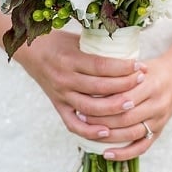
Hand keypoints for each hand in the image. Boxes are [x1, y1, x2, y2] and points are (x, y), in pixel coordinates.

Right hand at [13, 29, 146, 141]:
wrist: (29, 51)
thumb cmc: (57, 42)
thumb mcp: (77, 39)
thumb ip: (99, 48)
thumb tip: (130, 50)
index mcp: (70, 59)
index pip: (101, 66)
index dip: (123, 67)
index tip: (140, 66)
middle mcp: (64, 79)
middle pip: (99, 88)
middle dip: (124, 86)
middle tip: (142, 81)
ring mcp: (61, 95)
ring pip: (90, 108)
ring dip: (113, 109)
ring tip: (132, 103)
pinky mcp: (58, 106)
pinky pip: (74, 124)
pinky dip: (90, 131)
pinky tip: (107, 132)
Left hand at [79, 54, 171, 160]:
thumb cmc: (150, 69)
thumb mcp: (136, 66)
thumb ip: (118, 75)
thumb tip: (88, 85)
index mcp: (150, 85)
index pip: (123, 98)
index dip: (102, 104)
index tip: (83, 104)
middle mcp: (157, 104)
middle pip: (125, 118)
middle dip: (101, 120)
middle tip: (82, 119)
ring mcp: (159, 119)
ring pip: (131, 134)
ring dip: (109, 137)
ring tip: (90, 134)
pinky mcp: (159, 130)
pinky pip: (142, 147)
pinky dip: (124, 153)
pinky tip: (107, 154)